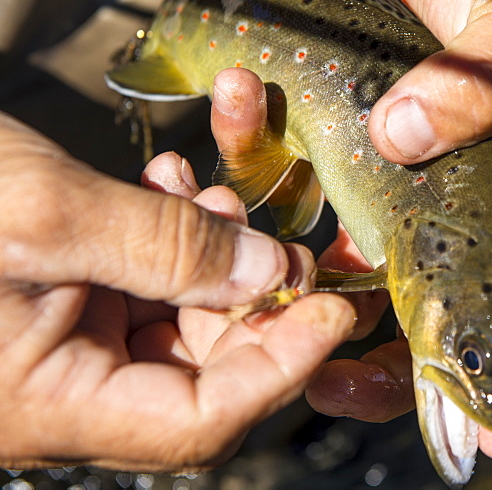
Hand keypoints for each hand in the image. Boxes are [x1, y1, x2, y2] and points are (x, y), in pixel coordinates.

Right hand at [0, 112, 352, 471]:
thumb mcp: (46, 215)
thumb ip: (166, 249)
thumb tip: (272, 278)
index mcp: (47, 404)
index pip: (201, 420)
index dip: (280, 367)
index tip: (331, 310)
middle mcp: (60, 387)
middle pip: (202, 366)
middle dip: (255, 297)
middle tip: (287, 236)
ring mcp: (57, 343)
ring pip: (178, 316)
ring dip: (214, 254)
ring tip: (212, 189)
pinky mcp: (55, 297)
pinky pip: (140, 281)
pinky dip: (169, 236)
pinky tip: (173, 185)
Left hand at [308, 0, 491, 459]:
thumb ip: (480, 86)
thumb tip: (409, 139)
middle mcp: (458, 199)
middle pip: (436, 303)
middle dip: (398, 359)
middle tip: (348, 389)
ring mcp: (396, 177)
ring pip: (357, 264)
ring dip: (317, 296)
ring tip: (282, 325)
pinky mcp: (342, 144)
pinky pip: (302, 189)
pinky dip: (266, 191)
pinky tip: (242, 175)